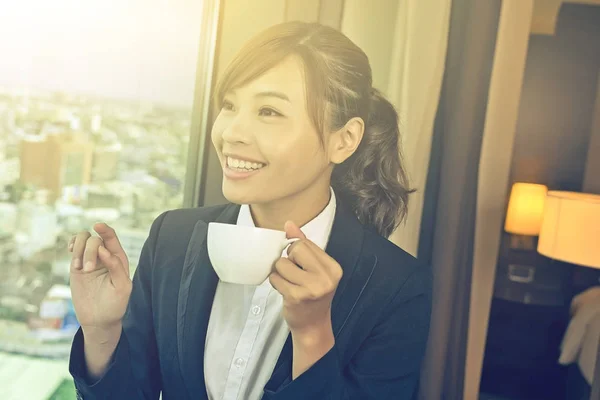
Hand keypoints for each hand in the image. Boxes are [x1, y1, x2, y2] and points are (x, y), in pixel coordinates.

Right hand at [69, 223, 131, 337]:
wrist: (99, 319)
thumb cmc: (115, 304)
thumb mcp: (122, 287)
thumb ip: (116, 267)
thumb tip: (103, 249)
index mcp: (118, 259)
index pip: (112, 238)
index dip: (105, 229)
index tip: (97, 226)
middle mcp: (105, 256)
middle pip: (95, 240)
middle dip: (90, 251)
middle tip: (87, 270)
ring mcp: (90, 259)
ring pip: (83, 239)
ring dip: (79, 249)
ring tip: (78, 267)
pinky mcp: (77, 265)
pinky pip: (75, 247)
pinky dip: (72, 245)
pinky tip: (71, 251)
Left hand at [269, 221, 342, 335]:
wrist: (312, 326)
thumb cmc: (312, 295)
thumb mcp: (314, 269)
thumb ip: (303, 244)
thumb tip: (289, 224)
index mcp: (333, 267)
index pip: (305, 243)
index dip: (296, 252)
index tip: (300, 266)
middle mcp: (326, 277)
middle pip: (294, 250)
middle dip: (288, 260)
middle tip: (294, 275)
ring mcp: (312, 288)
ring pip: (282, 264)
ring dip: (280, 273)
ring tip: (289, 283)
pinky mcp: (296, 297)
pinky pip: (275, 278)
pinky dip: (275, 282)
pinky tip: (284, 291)